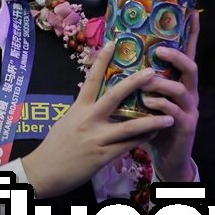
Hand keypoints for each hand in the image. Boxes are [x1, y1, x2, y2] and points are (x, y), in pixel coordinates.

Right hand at [22, 44, 174, 198]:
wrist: (43, 171)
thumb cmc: (55, 146)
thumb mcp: (66, 122)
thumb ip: (81, 110)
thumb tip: (90, 96)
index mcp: (78, 108)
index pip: (91, 79)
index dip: (101, 60)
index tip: (113, 43)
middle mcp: (88, 120)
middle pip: (114, 97)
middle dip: (134, 83)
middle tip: (152, 72)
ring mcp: (96, 138)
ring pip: (129, 127)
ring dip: (152, 121)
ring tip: (170, 116)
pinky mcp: (102, 156)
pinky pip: (128, 146)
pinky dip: (143, 140)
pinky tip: (155, 135)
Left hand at [140, 13, 199, 180]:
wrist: (167, 158)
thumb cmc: (153, 125)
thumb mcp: (148, 99)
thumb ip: (142, 81)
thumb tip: (120, 56)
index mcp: (180, 83)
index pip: (188, 54)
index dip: (192, 35)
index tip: (194, 13)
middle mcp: (189, 93)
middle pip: (191, 67)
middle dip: (175, 56)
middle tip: (158, 50)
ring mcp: (190, 110)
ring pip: (181, 90)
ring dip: (162, 83)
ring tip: (144, 82)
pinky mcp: (186, 127)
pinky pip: (175, 112)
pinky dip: (160, 106)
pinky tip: (147, 103)